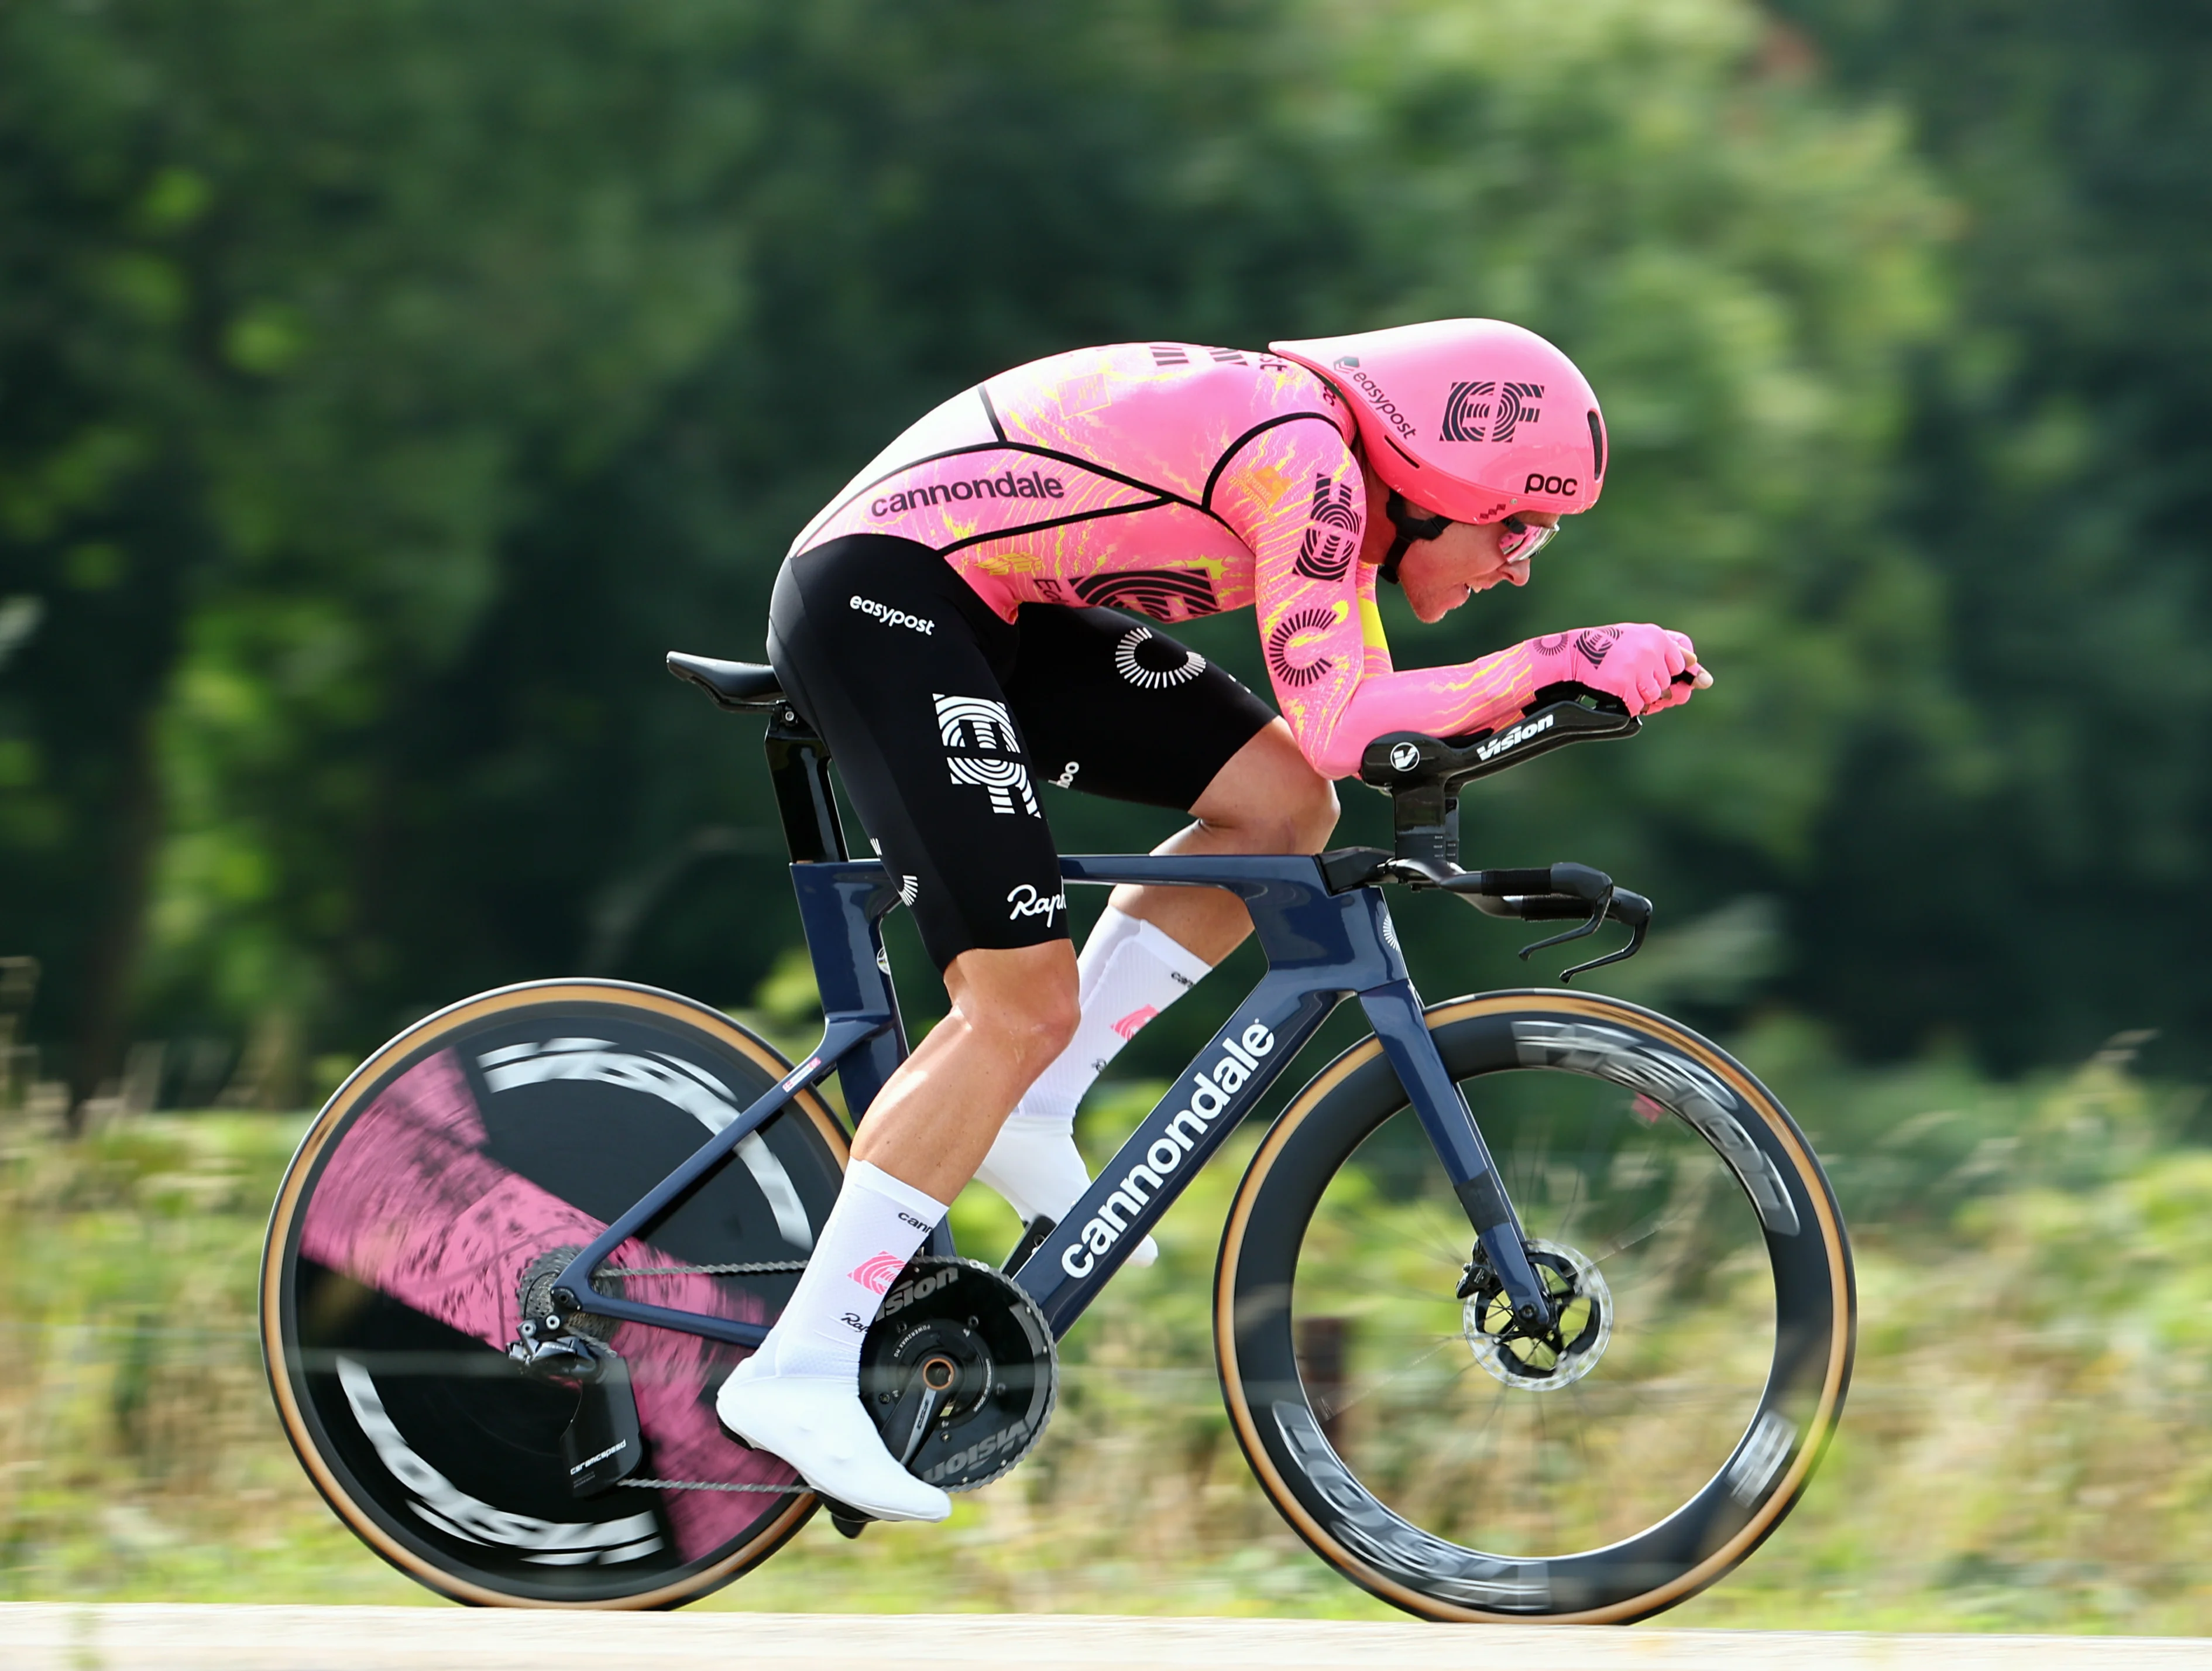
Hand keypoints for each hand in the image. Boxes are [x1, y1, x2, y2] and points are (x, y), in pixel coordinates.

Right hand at [1527, 624, 1710, 715]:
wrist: (1570, 657)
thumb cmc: (1606, 651)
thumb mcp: (1639, 643)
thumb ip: (1672, 655)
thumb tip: (1707, 681)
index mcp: (1657, 636)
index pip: (1682, 665)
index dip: (1665, 672)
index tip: (1645, 666)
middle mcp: (1650, 648)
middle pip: (1668, 684)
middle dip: (1650, 686)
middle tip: (1626, 674)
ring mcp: (1636, 667)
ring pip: (1653, 698)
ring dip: (1637, 697)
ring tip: (1617, 681)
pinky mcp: (1622, 685)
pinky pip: (1636, 707)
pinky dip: (1624, 705)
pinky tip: (1611, 691)